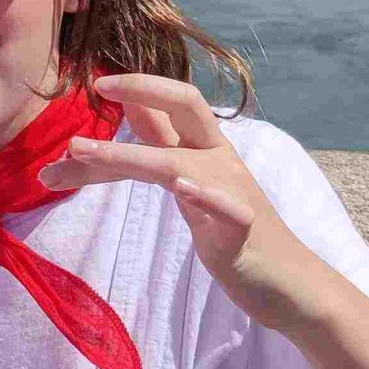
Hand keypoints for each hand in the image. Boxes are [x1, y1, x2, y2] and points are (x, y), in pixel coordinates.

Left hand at [34, 73, 331, 332]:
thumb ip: (166, 146)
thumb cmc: (233, 232)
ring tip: (79, 150)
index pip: (172, 105)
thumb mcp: (192, 181)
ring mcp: (232, 194)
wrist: (288, 285)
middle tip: (99, 85)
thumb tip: (134, 108)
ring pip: (179, 163)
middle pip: (187, 106)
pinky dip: (205, 198)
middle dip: (145, 88)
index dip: (136, 88)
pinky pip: (226, 211)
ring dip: (127, 155)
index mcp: (206, 150)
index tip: (96, 83)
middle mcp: (219, 161)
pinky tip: (184, 189)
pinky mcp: (242, 233)